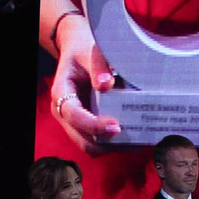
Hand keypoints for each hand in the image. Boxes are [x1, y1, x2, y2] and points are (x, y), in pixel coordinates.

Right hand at [47, 19, 121, 150]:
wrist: (78, 52)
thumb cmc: (85, 52)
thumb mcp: (91, 53)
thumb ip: (99, 66)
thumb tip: (106, 84)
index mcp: (61, 94)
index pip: (74, 115)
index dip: (93, 125)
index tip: (116, 127)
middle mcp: (64, 112)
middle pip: (80, 139)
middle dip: (105, 143)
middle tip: (132, 140)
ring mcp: (73, 120)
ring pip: (89, 145)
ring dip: (111, 146)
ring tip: (136, 141)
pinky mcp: (85, 123)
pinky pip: (97, 141)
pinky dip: (113, 143)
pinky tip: (133, 138)